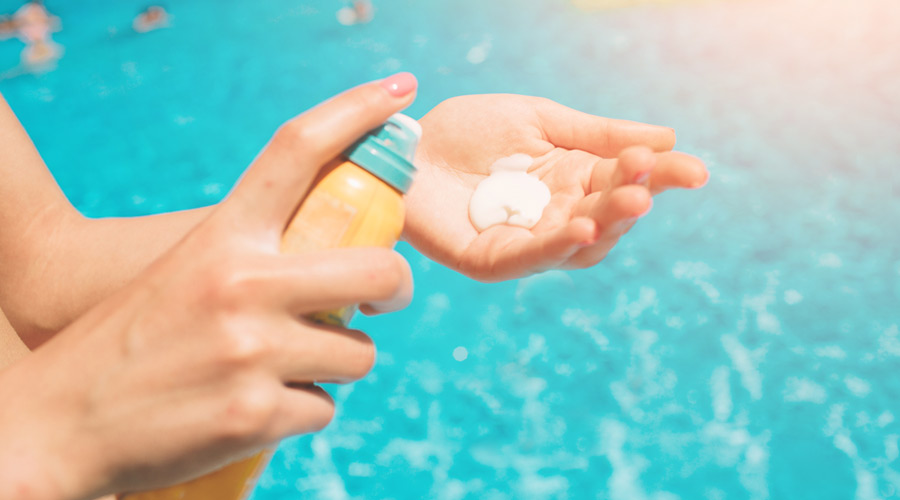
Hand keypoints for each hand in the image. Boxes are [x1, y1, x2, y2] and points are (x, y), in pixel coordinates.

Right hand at [0, 75, 416, 499]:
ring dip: (332, 364)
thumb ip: (259, 252)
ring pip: (359, 355)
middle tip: (383, 297)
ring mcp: (252, 352)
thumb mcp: (188, 269)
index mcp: (222, 236)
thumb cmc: (133, 339)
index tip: (400, 88)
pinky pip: (324, 409)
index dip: (357, 110)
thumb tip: (345, 249)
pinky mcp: (257, 415)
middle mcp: (242, 285)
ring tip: (277, 366)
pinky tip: (253, 407)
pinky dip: (300, 410)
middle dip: (394, 288)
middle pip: (380, 269)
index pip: (299, 150)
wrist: (59, 422)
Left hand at [404, 94, 707, 280]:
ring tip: (631, 200)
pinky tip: (582, 227)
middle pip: (608, 216)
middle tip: (651, 178)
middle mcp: (558, 215)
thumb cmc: (468, 131)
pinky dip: (559, 245)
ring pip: (580, 243)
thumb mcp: (540, 120)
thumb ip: (597, 134)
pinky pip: (533, 257)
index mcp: (573, 179)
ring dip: (606, 223)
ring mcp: (529, 242)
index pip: (626, 181)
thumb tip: (668, 136)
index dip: (660, 177)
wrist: (408, 146)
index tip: (695, 170)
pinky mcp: (494, 261)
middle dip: (634, 197)